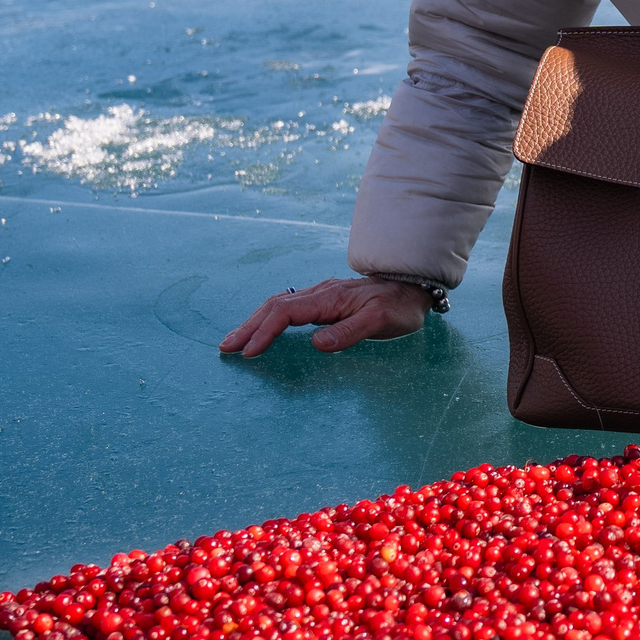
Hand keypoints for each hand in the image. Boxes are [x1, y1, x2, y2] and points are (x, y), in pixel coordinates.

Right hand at [221, 276, 431, 356]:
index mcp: (329, 298)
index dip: (264, 331)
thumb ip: (349, 332)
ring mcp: (321, 296)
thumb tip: (316, 344)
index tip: (248, 352)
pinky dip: (269, 319)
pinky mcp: (324, 301)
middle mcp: (320, 293)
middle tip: (226, 347)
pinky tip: (262, 331)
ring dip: (254, 322)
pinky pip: (288, 308)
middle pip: (274, 306)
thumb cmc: (399, 307)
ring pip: (278, 305)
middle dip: (248, 326)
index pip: (286, 312)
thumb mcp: (380, 321)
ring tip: (235, 341)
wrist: (413, 288)